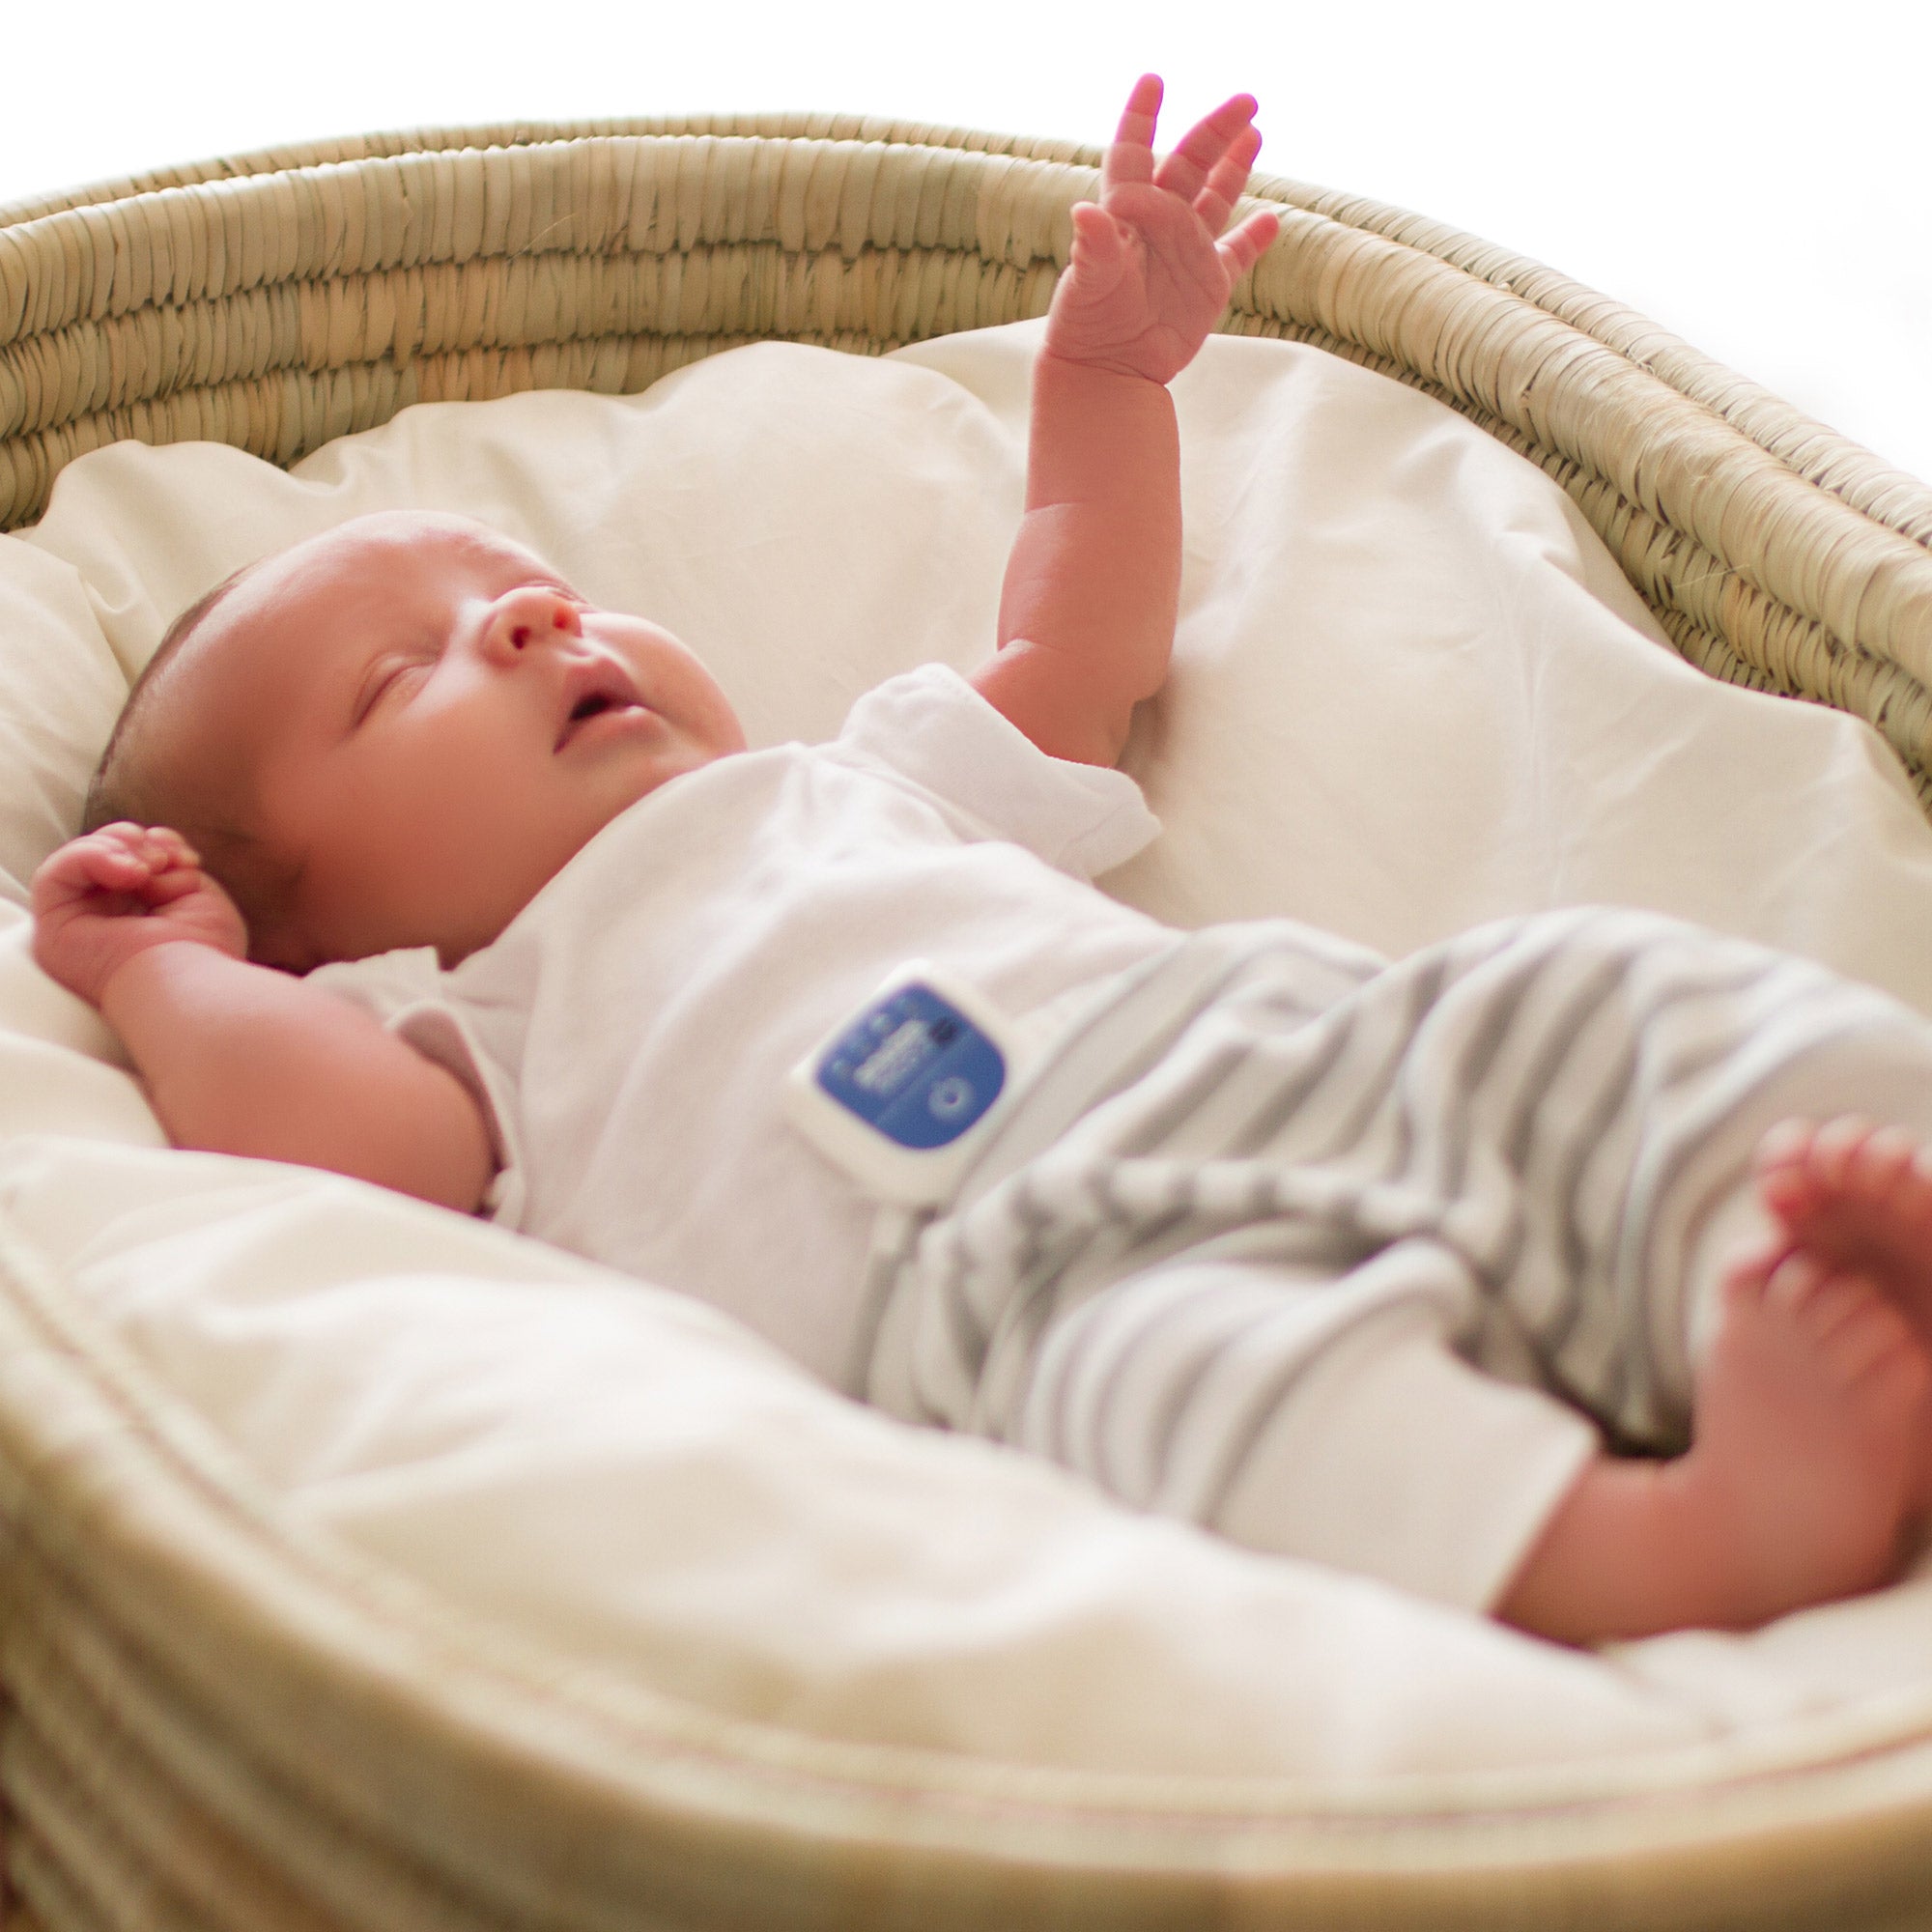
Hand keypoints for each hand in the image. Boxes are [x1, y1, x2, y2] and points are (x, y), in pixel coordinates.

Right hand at [31, 822, 247, 1007]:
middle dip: (134, 842)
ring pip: (76, 860)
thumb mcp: (198, 893)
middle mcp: (101, 923)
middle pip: (99, 855)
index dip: (155, 845)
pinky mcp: (54, 930)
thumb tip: (150, 846)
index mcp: (136, 917)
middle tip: (166, 859)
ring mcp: (75, 928)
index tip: (187, 859)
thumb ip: (170, 865)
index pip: (128, 861)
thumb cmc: (207, 951)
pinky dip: (93, 857)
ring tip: (149, 868)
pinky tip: (132, 873)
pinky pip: (56, 873)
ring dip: (116, 848)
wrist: (193, 988)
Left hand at [1043, 74, 1281, 384]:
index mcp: (1127, 216)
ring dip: (1235, 169)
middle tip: (1245, 101)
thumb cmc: (1086, 325)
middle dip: (1214, 132)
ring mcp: (1187, 255)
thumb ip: (1094, 248)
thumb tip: (1085, 213)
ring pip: (1216, 200)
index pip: (1134, 154)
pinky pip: (1237, 255)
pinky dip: (1255, 239)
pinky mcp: (1208, 288)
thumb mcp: (1087, 285)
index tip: (1153, 82)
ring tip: (1254, 134)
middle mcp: (1160, 227)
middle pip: (1189, 166)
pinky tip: (1272, 220)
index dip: (1142, 118)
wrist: (1105, 373)